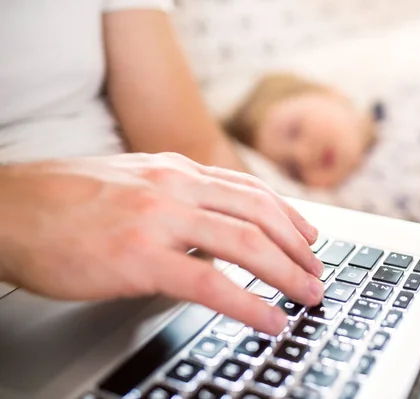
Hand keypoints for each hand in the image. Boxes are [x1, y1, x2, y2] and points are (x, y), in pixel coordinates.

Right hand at [0, 153, 323, 334]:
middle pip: (259, 213)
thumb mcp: (130, 182)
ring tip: (308, 295)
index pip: (248, 189)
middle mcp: (175, 186)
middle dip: (298, 246)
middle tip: (317, 272)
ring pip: (246, 243)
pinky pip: (211, 283)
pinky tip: (270, 318)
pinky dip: (249, 303)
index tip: (308, 236)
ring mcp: (159, 219)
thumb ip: (175, 198)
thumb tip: (210, 229)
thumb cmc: (63, 200)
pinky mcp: (139, 257)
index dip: (287, 214)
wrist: (7, 208)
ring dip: (287, 272)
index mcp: (174, 169)